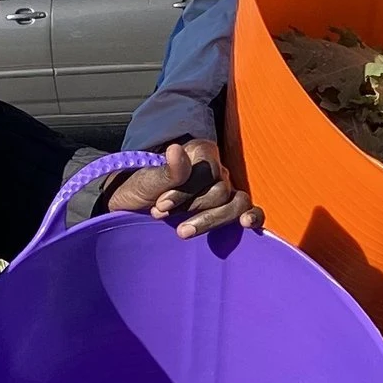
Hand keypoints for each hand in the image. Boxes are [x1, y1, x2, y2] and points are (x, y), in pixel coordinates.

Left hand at [101, 135, 261, 237]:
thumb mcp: (145, 181)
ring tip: (184, 232)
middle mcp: (216, 169)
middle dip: (191, 207)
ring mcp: (225, 190)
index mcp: (198, 153)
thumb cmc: (137, 190)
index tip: (160, 206)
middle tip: (161, 215)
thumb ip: (167, 171)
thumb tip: (176, 150)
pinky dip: (253, 216)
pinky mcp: (229, 210)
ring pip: (237, 202)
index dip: (184, 191)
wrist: (129, 207)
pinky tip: (245, 224)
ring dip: (211, 219)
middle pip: (221, 190)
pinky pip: (250, 210)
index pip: (205, 172)